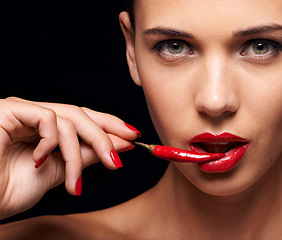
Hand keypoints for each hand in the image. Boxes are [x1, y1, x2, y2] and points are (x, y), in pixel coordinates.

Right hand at [0, 97, 139, 218]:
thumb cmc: (9, 189)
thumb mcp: (59, 172)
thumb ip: (86, 156)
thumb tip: (120, 146)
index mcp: (45, 129)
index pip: (83, 119)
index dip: (109, 124)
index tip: (133, 136)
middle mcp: (34, 116)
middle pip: (80, 115)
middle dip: (104, 136)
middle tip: (119, 158)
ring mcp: (22, 111)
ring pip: (68, 119)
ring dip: (78, 153)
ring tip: (75, 183)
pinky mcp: (9, 110)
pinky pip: (47, 119)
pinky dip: (51, 143)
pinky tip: (40, 161)